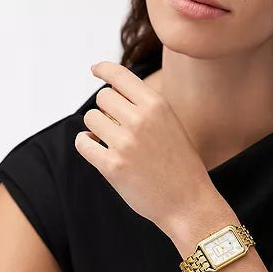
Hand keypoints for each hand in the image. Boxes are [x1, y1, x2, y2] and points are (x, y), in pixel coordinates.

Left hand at [74, 61, 217, 237]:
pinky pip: (84, 142)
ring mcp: (125, 143)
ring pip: (91, 118)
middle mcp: (141, 119)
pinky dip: (88, 144)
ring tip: (112, 141)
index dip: (104, 69)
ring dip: (97, 128)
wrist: (189, 202)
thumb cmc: (181, 165)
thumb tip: (110, 96)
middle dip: (106, 109)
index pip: (120, 75)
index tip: (95, 69)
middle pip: (103, 97)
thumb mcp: (171, 125)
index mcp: (158, 106)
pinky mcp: (112, 166)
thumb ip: (145, 108)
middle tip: (116, 125)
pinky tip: (100, 151)